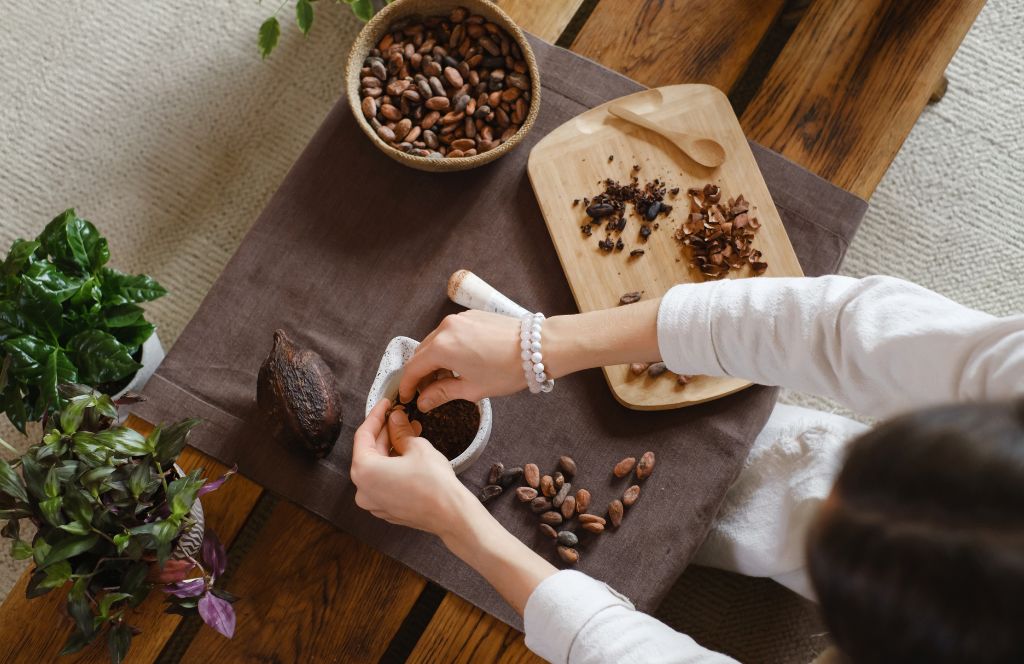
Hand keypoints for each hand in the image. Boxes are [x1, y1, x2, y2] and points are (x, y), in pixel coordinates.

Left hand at [352, 403, 556, 615]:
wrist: (451, 514)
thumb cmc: (434, 482)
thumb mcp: (417, 447)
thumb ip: (400, 430)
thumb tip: (395, 418)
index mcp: (364, 471)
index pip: (363, 435)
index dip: (376, 416)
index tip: (385, 404)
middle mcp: (362, 489)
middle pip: (370, 452)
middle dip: (386, 432)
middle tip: (400, 416)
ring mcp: (373, 502)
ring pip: (378, 467)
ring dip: (392, 448)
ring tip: (410, 431)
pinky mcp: (385, 509)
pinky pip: (384, 481)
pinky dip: (394, 466)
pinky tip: (409, 453)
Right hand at [398, 310, 528, 410]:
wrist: (537, 346)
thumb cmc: (507, 370)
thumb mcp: (472, 388)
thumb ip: (442, 393)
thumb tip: (423, 402)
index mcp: (442, 348)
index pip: (413, 368)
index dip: (408, 385)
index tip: (407, 398)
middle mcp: (445, 328)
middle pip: (421, 353)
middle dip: (420, 373)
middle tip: (425, 392)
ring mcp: (458, 319)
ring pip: (434, 341)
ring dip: (433, 360)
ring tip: (443, 379)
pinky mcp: (470, 316)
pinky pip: (449, 332)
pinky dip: (446, 347)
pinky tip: (458, 362)